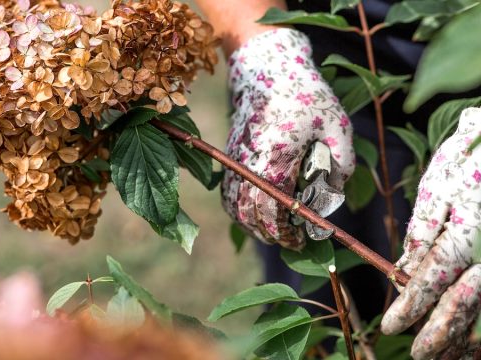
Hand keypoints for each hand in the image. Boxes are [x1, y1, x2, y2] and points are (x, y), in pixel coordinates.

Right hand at [221, 28, 354, 249]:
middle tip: (291, 241)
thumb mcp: (336, 124)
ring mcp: (236, 160)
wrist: (266, 69)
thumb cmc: (305, 94)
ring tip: (273, 233)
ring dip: (252, 225)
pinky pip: (226, 192)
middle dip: (271, 234)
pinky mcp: (230, 155)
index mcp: (277, 157)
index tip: (302, 240)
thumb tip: (334, 193)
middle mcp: (250, 163)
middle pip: (251, 213)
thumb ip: (341, 162)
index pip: (274, 208)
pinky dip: (237, 210)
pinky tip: (252, 215)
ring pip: (234, 206)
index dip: (286, 231)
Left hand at [381, 108, 480, 359]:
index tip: (391, 326)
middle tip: (419, 355)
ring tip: (445, 357)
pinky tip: (475, 340)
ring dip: (466, 338)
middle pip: (465, 304)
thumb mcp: (443, 184)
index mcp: (466, 231)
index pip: (433, 279)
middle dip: (439, 334)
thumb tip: (405, 269)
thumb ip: (425, 230)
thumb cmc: (475, 158)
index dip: (410, 306)